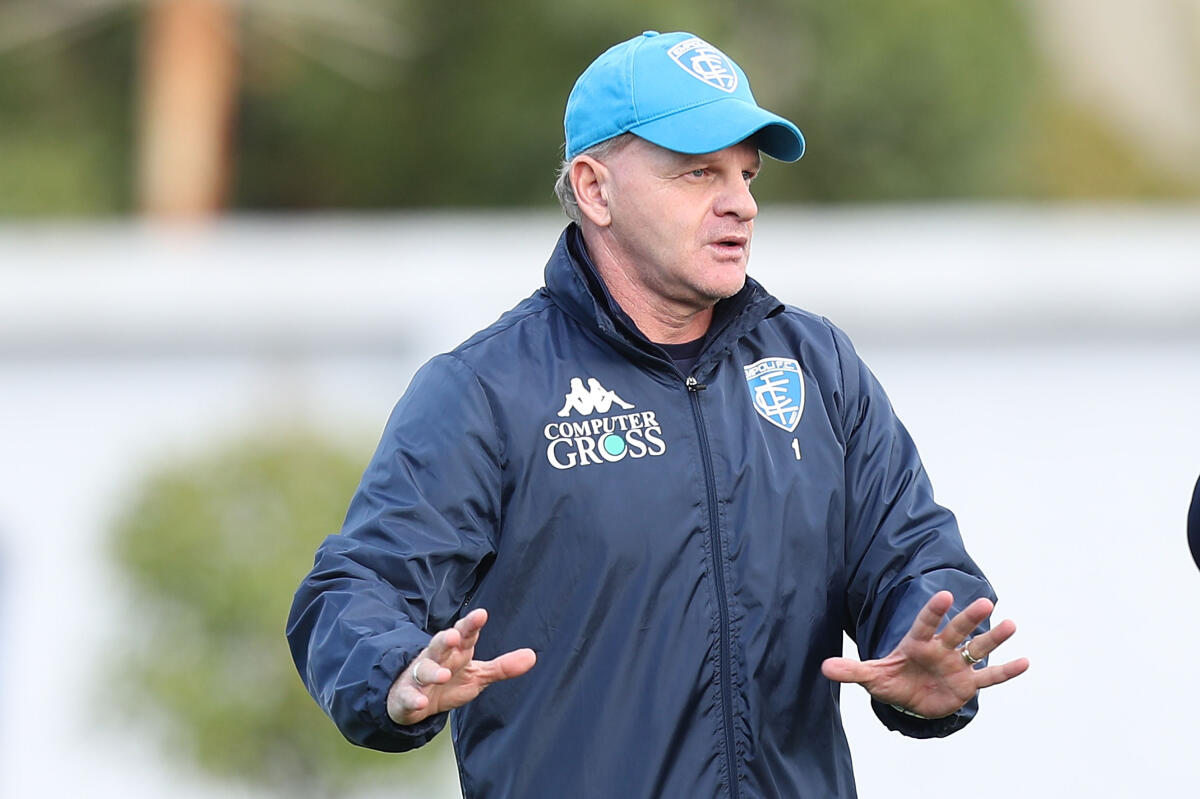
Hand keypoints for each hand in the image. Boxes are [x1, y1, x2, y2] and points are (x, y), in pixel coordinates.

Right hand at [387, 608, 536, 725]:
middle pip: (441, 644)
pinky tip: (420, 702)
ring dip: (432, 671)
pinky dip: (413, 699)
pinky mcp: (407, 696)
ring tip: (442, 675)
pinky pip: (408, 696)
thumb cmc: (449, 682)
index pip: (465, 634)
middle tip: (454, 636)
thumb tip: (532, 656)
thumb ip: (503, 666)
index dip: (472, 624)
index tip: (481, 615)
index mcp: (457, 651)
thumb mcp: (478, 674)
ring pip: (424, 669)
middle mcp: (438, 658)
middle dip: (446, 639)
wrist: (415, 700)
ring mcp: (420, 676)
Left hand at [821, 591, 1028, 718]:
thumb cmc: (892, 681)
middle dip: (968, 618)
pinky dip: (1005, 672)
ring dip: (993, 638)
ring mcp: (956, 665)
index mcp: (916, 643)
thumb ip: (852, 670)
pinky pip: (989, 677)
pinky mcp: (968, 684)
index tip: (944, 596)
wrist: (911, 699)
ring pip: (976, 648)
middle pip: (955, 630)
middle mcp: (940, 649)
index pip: (925, 624)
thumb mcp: (871, 677)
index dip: (933, 611)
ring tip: (1012, 625)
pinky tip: (1025, 662)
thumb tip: (825, 666)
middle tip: (984, 601)